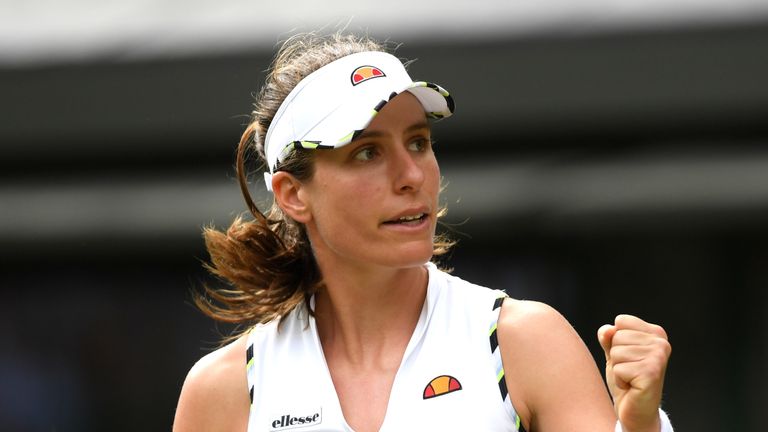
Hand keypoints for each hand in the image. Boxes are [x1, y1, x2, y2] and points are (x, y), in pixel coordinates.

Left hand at [598, 315, 670, 431]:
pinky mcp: (652, 373)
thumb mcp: (614, 352)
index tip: (629, 356)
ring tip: (631, 378)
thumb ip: (609, 337)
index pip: (621, 320)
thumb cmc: (626, 379)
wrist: (636, 410)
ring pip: (616, 352)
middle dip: (616, 356)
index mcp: (655, 333)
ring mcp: (658, 357)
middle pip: (617, 336)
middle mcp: (661, 343)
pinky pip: (619, 369)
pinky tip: (632, 386)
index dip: (616, 340)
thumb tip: (608, 330)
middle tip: (629, 370)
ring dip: (618, 368)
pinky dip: (620, 380)